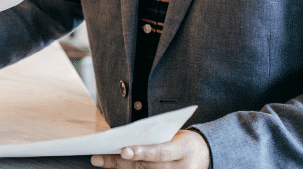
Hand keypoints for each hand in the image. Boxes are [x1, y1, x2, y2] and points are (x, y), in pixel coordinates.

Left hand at [90, 130, 208, 167]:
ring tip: (100, 161)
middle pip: (146, 167)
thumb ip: (153, 139)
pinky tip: (114, 166)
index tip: (124, 150)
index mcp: (183, 151)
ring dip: (119, 168)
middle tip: (98, 158)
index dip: (142, 152)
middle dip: (119, 163)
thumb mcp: (174, 136)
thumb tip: (122, 143)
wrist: (204, 154)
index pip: (160, 152)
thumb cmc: (182, 142)